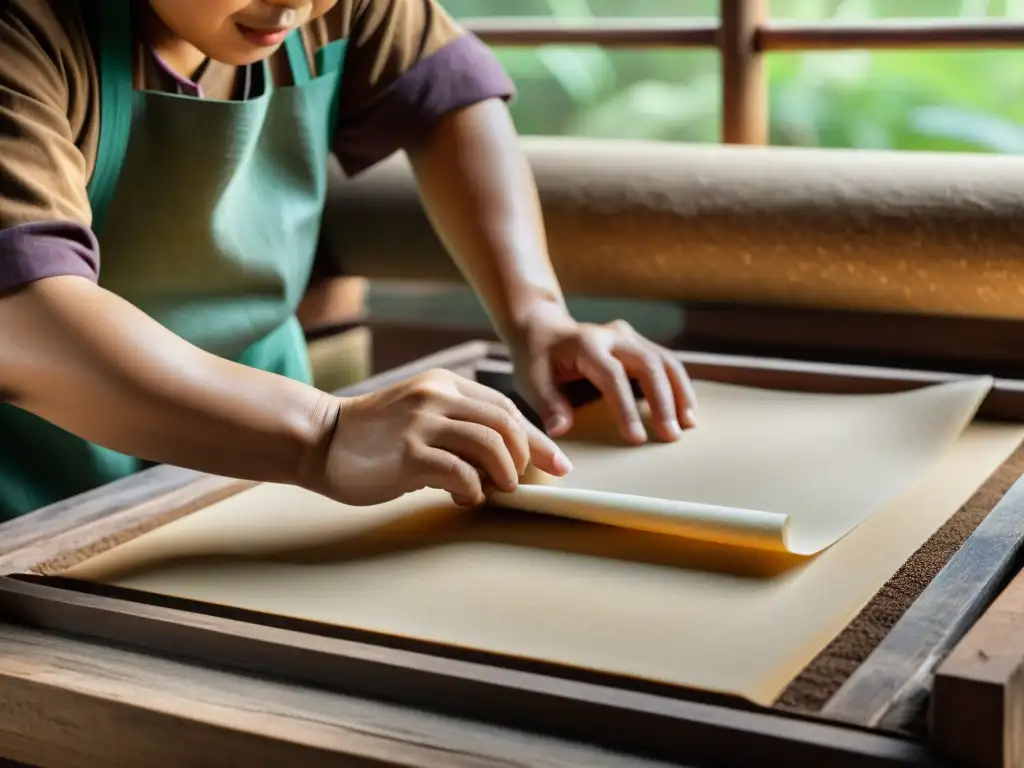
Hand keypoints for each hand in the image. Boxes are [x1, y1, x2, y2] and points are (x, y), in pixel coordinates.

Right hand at [319, 369, 572, 507]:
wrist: (321, 439)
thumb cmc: (373, 435)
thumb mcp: (419, 415)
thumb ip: (458, 428)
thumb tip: (504, 464)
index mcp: (445, 384)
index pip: (506, 408)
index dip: (536, 438)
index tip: (558, 463)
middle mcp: (437, 397)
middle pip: (507, 424)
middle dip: (527, 457)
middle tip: (522, 482)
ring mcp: (422, 423)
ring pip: (491, 445)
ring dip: (504, 474)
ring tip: (496, 490)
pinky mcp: (409, 454)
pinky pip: (461, 473)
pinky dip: (473, 490)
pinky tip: (463, 497)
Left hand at [511, 303, 698, 444]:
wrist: (543, 328)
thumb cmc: (537, 358)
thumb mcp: (531, 380)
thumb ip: (548, 404)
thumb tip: (561, 430)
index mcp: (586, 344)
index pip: (613, 376)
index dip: (627, 408)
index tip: (636, 438)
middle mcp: (613, 335)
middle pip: (648, 365)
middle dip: (663, 401)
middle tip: (671, 435)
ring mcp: (629, 336)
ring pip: (665, 361)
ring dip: (679, 393)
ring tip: (688, 424)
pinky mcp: (639, 343)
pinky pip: (666, 362)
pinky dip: (679, 386)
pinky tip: (687, 411)